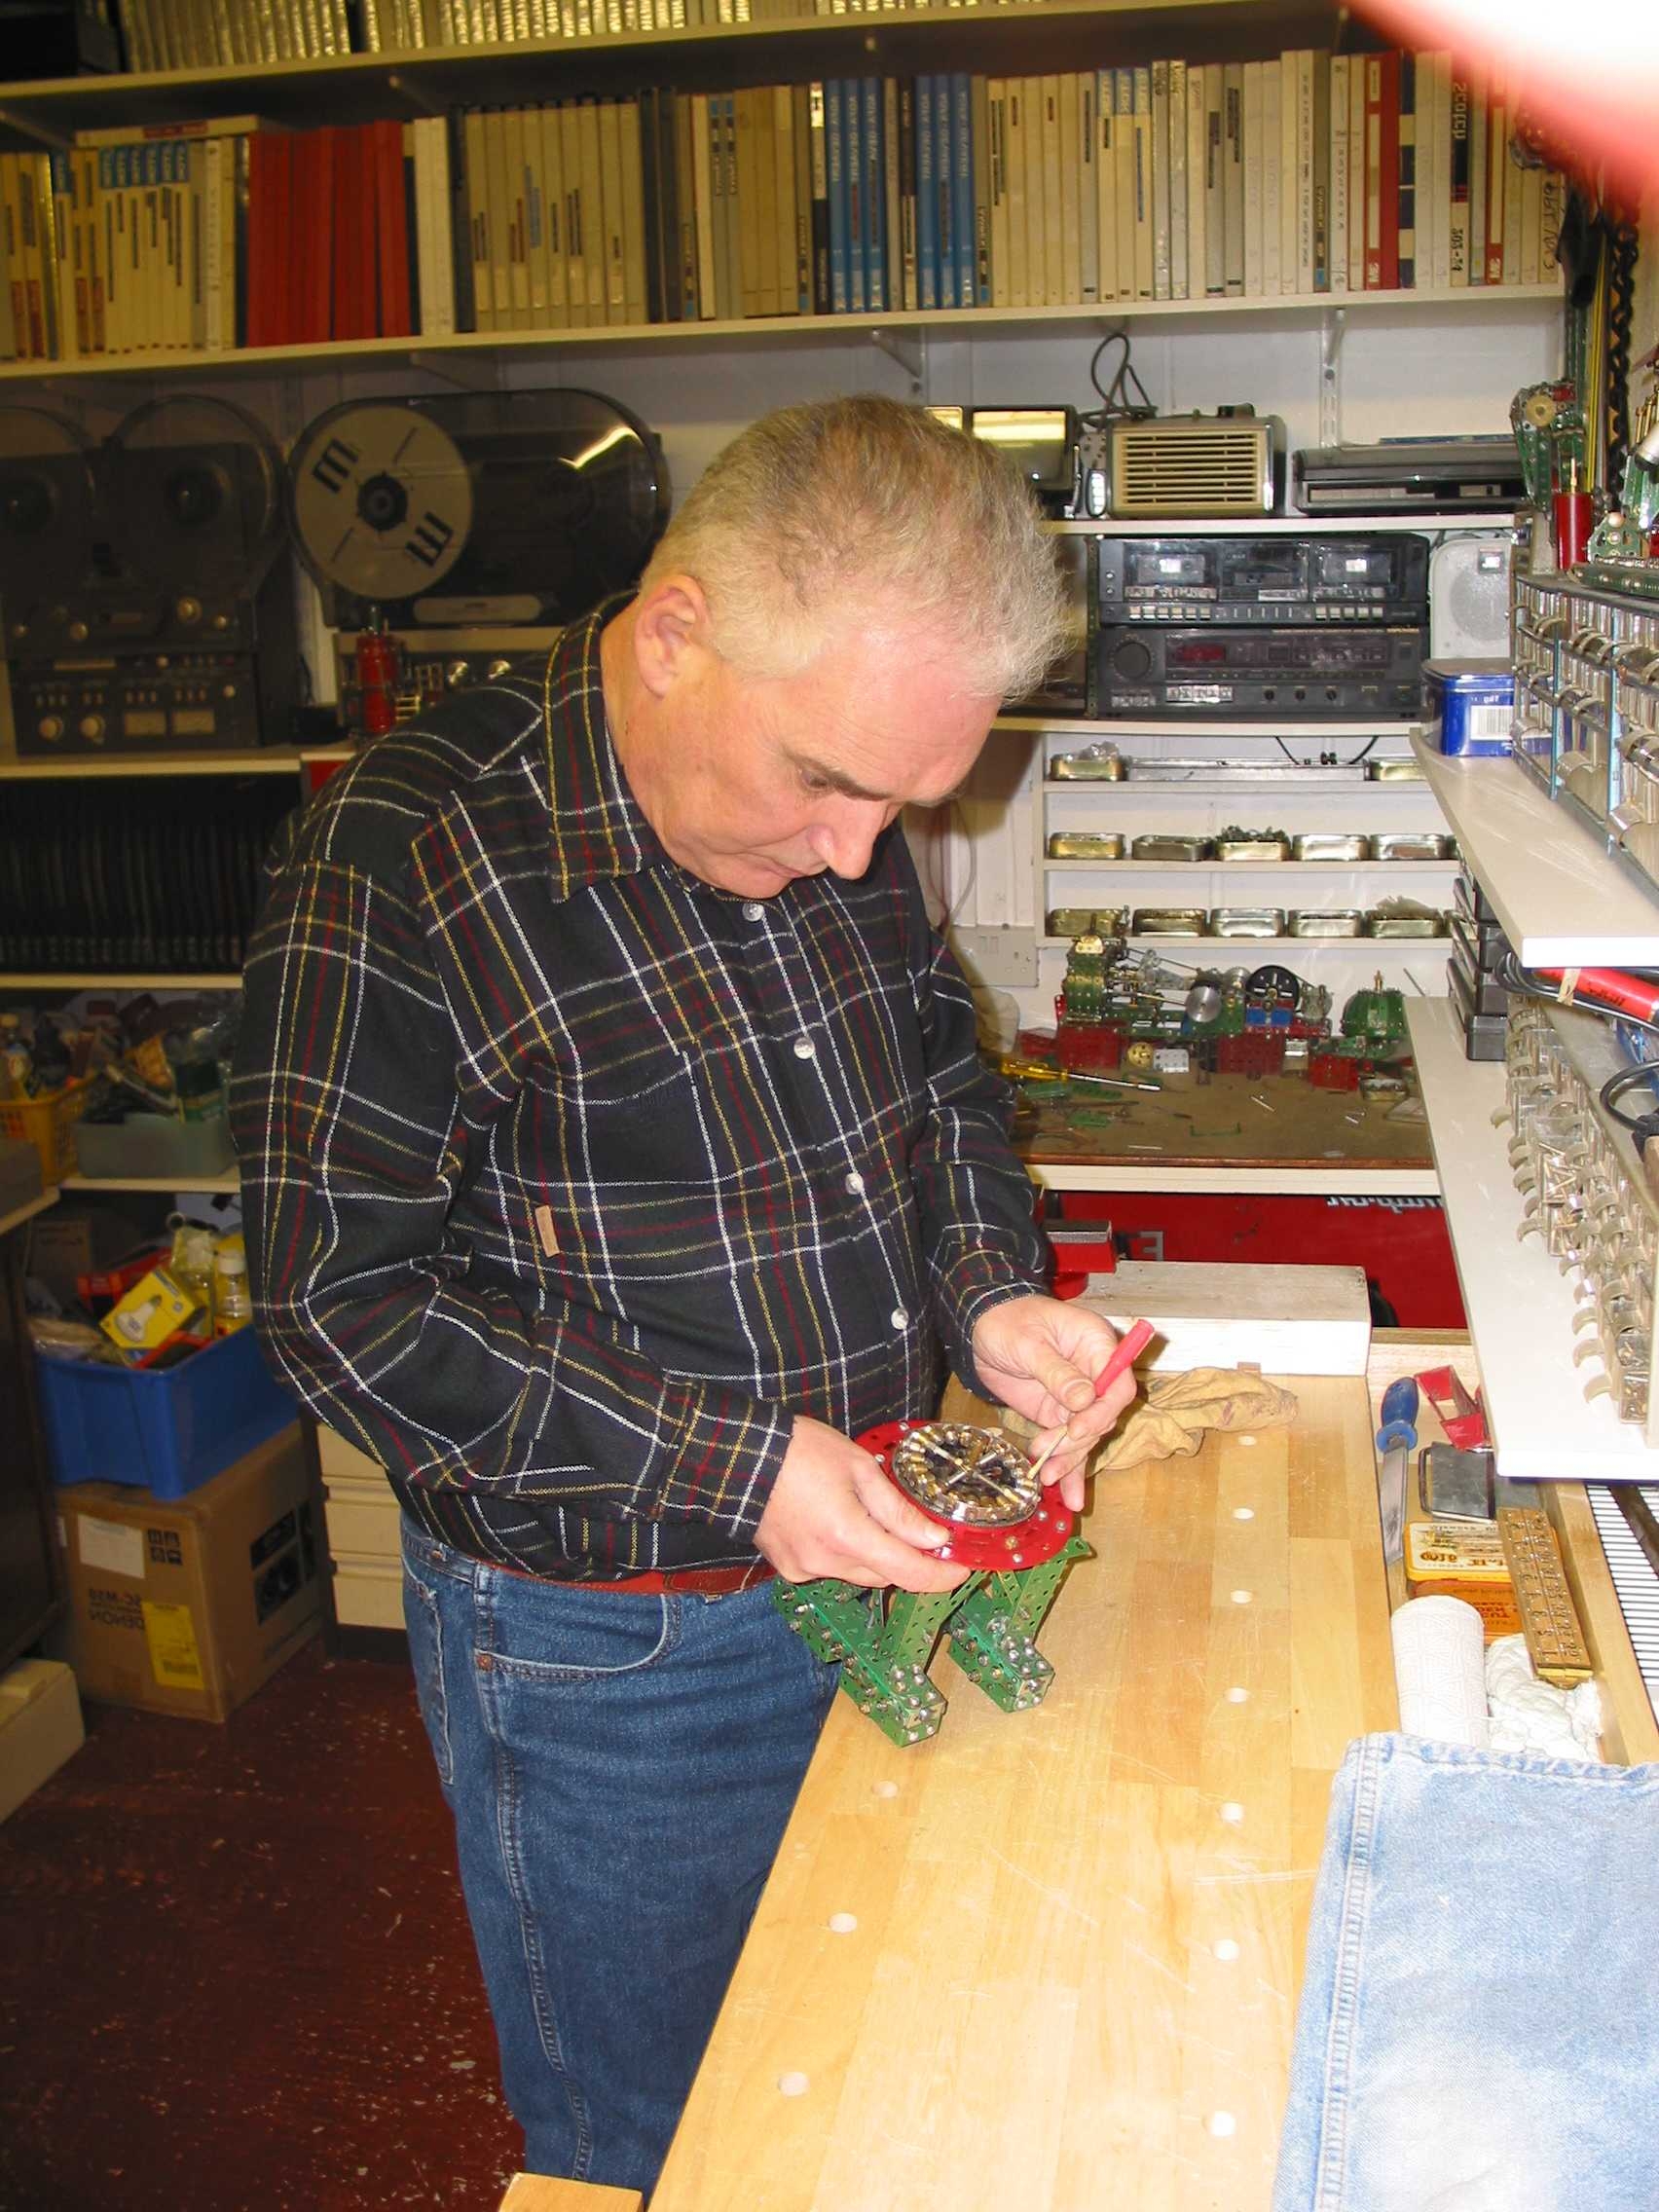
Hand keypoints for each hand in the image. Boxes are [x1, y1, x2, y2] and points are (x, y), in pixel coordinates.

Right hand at [754, 1416, 970, 1592]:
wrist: (740, 1456)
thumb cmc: (801, 1451)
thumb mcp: (859, 1467)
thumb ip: (898, 1509)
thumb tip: (935, 1538)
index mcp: (848, 1536)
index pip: (909, 1573)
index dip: (941, 1576)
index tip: (963, 1568)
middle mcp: (826, 1563)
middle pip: (885, 1575)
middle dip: (907, 1558)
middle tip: (924, 1533)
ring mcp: (804, 1570)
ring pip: (858, 1573)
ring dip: (874, 1554)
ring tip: (870, 1515)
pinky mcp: (788, 1568)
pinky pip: (830, 1568)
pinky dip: (844, 1552)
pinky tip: (835, 1521)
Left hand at [971, 1294, 1139, 1510]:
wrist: (978, 1326)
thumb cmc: (1005, 1321)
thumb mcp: (1028, 1343)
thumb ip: (1056, 1371)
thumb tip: (1084, 1400)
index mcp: (1095, 1345)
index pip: (1117, 1384)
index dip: (1102, 1411)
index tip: (1076, 1429)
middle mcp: (1093, 1373)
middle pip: (1102, 1416)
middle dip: (1077, 1440)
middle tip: (1048, 1454)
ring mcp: (1076, 1397)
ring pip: (1085, 1436)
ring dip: (1069, 1459)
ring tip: (1046, 1478)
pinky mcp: (1057, 1414)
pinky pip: (1069, 1444)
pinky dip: (1069, 1469)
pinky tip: (1070, 1497)